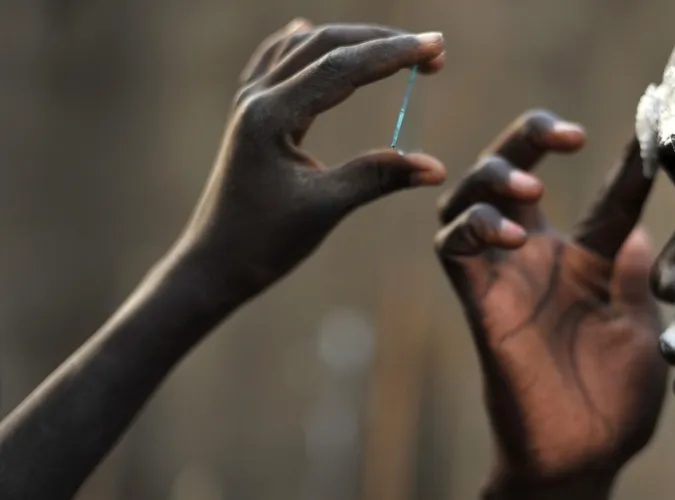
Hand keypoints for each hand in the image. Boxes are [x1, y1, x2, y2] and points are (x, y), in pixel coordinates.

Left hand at [175, 19, 446, 299]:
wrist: (212, 265)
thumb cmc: (264, 243)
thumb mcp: (325, 209)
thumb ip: (378, 178)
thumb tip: (437, 168)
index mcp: (271, 116)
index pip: (342, 68)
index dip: (393, 54)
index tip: (436, 48)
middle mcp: (257, 98)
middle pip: (325, 45)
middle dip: (381, 43)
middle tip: (433, 51)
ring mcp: (249, 103)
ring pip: (304, 49)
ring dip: (352, 41)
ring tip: (396, 47)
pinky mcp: (250, 116)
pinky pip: (277, 62)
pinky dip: (304, 47)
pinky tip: (308, 34)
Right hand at [435, 111, 666, 499]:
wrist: (582, 458)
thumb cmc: (613, 400)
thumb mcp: (640, 325)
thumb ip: (633, 273)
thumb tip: (641, 225)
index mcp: (586, 260)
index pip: (604, 195)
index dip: (626, 160)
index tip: (650, 123)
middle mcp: (539, 258)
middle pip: (513, 172)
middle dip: (528, 138)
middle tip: (565, 135)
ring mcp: (505, 278)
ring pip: (469, 200)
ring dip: (491, 177)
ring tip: (530, 186)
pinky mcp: (479, 304)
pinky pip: (453, 251)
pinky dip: (471, 228)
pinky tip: (507, 233)